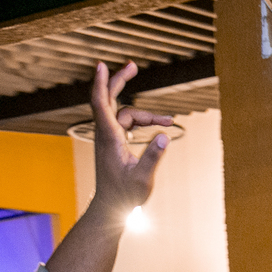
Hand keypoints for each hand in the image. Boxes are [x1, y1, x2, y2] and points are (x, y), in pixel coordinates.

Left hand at [89, 62, 171, 215]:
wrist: (112, 207)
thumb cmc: (125, 195)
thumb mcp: (143, 178)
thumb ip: (153, 156)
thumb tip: (164, 136)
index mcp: (109, 138)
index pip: (101, 104)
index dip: (101, 83)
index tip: (103, 65)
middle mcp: (106, 134)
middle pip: (109, 100)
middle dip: (119, 81)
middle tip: (132, 65)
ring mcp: (109, 137)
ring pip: (127, 114)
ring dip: (148, 115)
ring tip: (170, 121)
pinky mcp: (114, 142)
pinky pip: (128, 123)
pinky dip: (143, 122)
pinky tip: (158, 127)